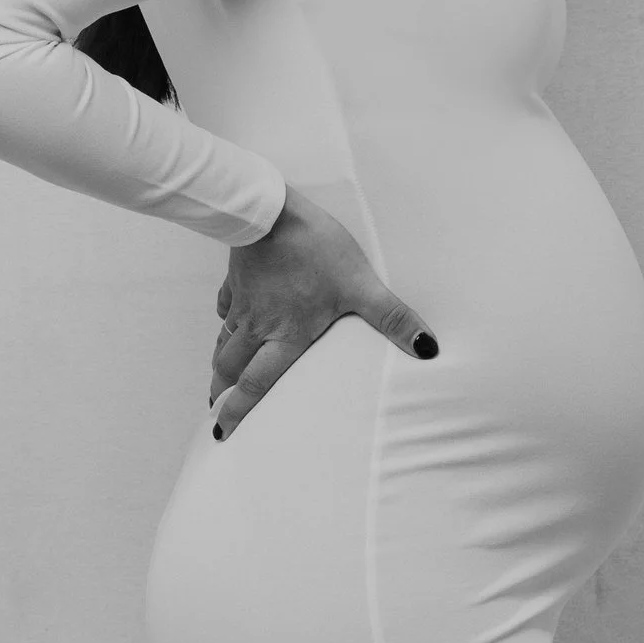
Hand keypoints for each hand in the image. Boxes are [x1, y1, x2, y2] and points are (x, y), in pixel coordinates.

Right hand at [209, 187, 436, 438]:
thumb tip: (427, 348)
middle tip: (216, 412)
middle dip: (223, 392)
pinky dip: (225, 322)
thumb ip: (393, 318)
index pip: (257, 383)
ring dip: (220, 363)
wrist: (271, 211)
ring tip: (217, 378)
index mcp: (285, 335)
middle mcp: (259, 325)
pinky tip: (229, 321)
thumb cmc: (315, 248)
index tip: (223, 431)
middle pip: (231, 368)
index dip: (239, 409)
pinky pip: (226, 308)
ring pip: (224, 341)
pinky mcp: (236, 279)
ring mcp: (244, 303)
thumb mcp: (361, 285)